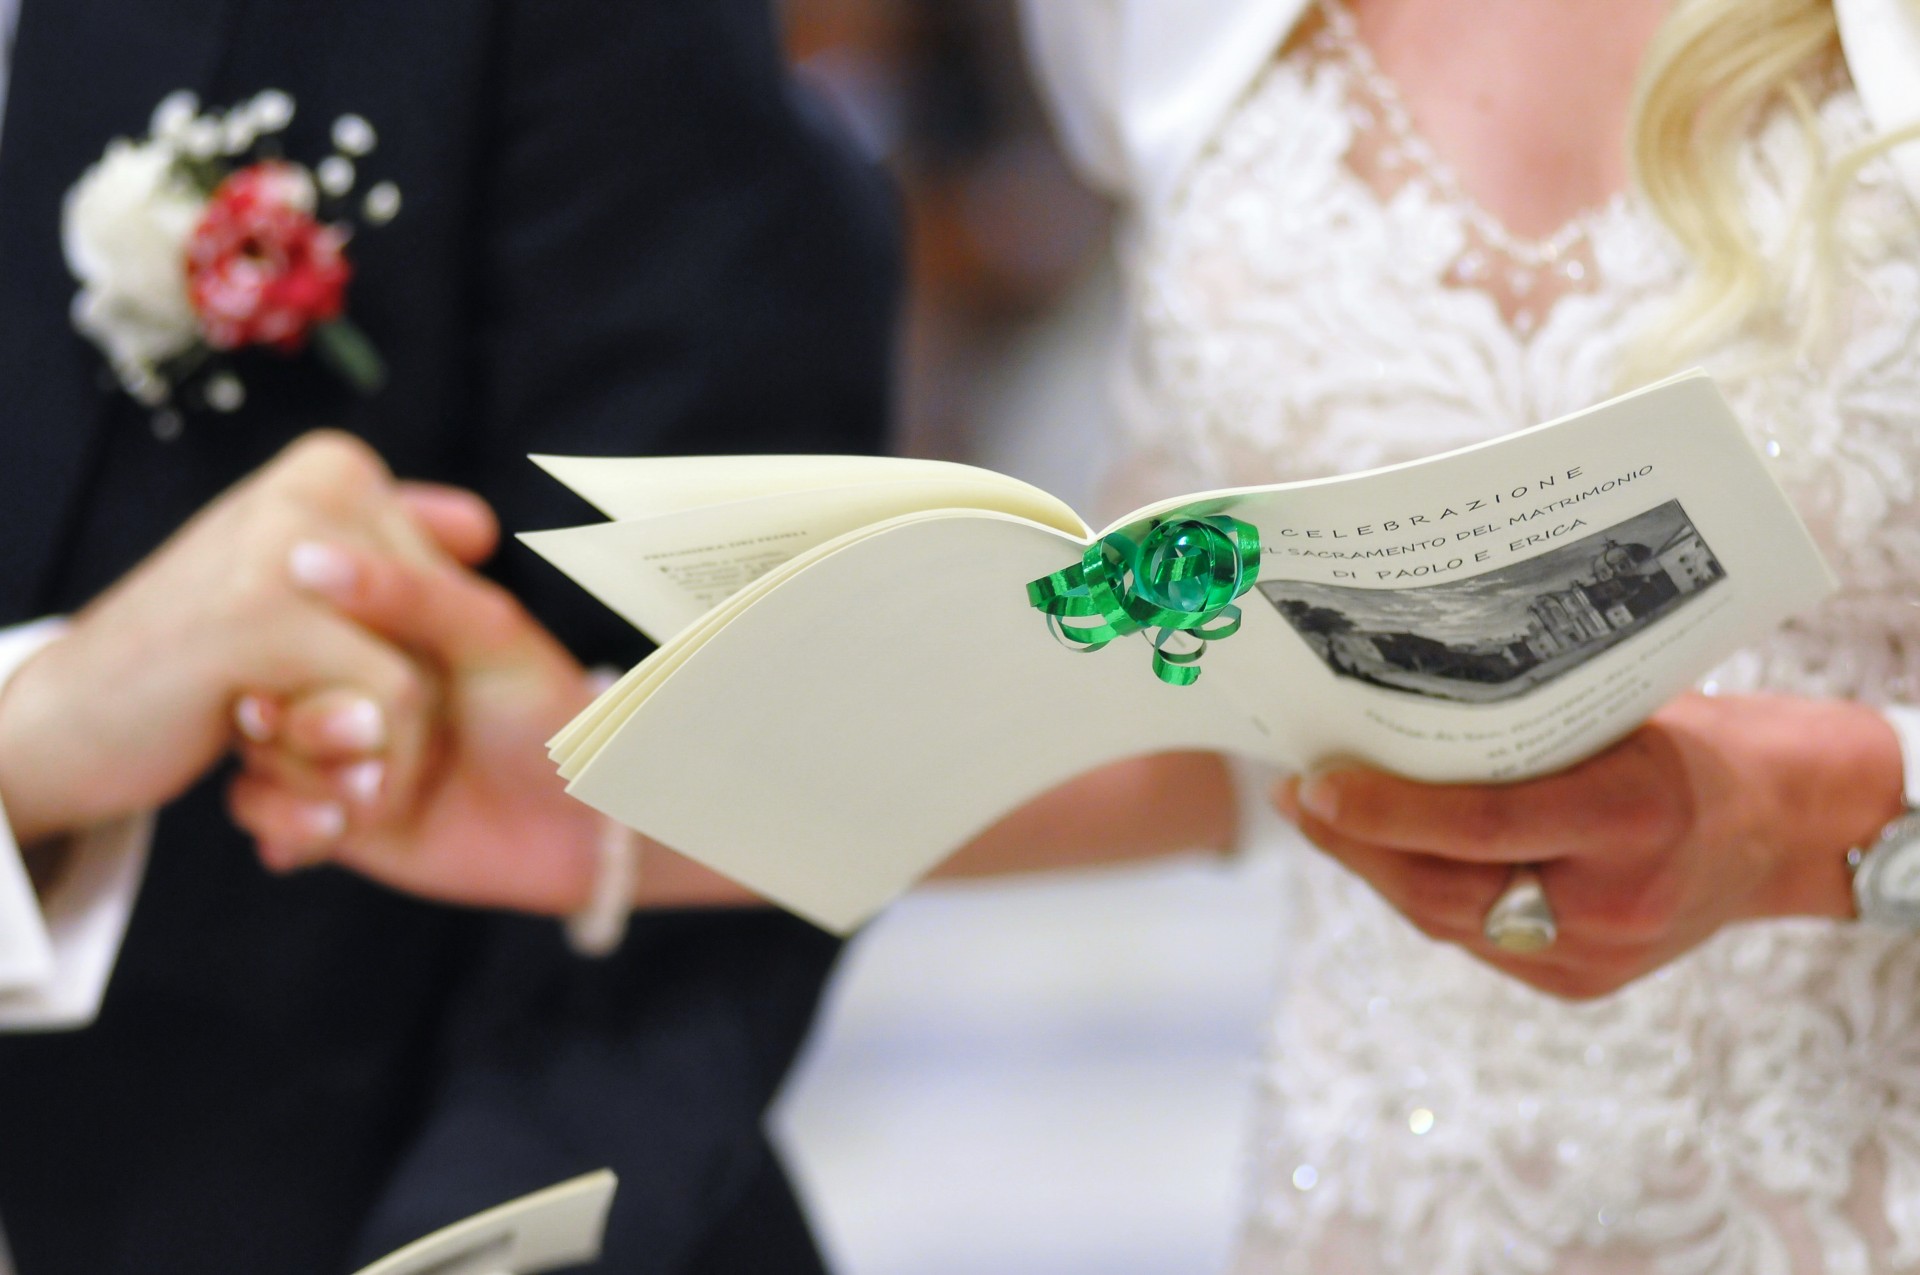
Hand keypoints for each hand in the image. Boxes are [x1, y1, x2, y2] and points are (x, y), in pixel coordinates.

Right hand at [0, 432, 475, 846]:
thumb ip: (401, 572)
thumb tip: (484, 529)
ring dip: (384, 763)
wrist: (63, 735)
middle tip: (343, 751)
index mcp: (334, 469)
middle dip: (415, 712)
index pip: (469, 549)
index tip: (358, 674)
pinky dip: (360, 783)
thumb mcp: (310, 615)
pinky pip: (385, 711)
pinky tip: (321, 815)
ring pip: (421, 677)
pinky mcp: (259, 617)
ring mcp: (287, 542)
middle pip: (450, 622)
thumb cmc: (193, 674)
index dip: (434, 642)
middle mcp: (319, 485)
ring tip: (327, 782)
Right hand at [224, 537, 607, 913]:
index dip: (303, 637)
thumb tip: (304, 555)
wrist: (576, 828)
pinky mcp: (325, 802)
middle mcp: (343, 668)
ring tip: (370, 793)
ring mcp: (330, 737)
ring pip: (251, 744)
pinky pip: (254, 806)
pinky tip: (339, 831)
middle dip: (304, 720)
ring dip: (303, 775)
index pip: (290, 603)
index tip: (337, 660)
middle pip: (259, 676)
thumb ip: (407, 592)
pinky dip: (290, 822)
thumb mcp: (489, 635)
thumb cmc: (547, 712)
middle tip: (369, 737)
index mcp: (379, 611)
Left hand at [1276, 692, 1906, 998]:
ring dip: (1376, 871)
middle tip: (1300, 796)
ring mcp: (1597, 958)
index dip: (1386, 810)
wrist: (1779, 825)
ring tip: (1324, 820)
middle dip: (1357, 845)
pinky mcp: (1581, 984)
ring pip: (1450, 922)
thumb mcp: (1619, 715)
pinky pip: (1475, 939)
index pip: (1480, 824)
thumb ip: (1520, 728)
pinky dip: (1422, 894)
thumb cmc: (1687, 744)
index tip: (1316, 783)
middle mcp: (1614, 902)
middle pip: (1446, 890)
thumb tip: (1387, 706)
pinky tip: (1383, 854)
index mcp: (1631, 818)